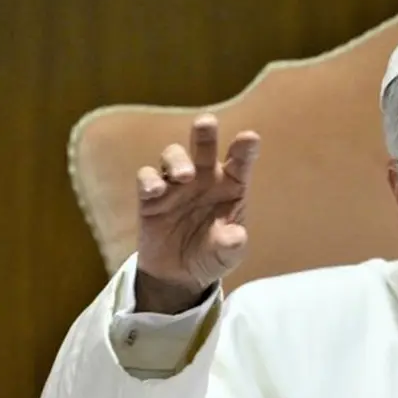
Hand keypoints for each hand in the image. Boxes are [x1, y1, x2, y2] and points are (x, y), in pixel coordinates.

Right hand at [134, 114, 259, 312]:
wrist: (179, 275)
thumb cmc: (212, 255)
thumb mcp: (227, 255)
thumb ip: (232, 244)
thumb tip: (236, 236)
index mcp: (231, 186)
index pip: (240, 162)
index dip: (245, 148)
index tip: (250, 138)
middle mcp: (204, 178)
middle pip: (204, 147)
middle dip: (204, 133)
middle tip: (206, 122)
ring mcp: (176, 184)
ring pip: (174, 156)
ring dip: (177, 160)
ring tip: (184, 176)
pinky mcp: (151, 197)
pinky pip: (147, 178)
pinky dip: (149, 180)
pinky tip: (156, 190)